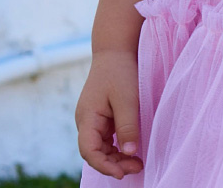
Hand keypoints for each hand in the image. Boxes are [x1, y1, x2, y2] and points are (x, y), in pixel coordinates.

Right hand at [76, 50, 143, 178]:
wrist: (115, 49)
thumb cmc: (120, 71)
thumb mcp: (127, 98)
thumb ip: (128, 125)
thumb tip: (130, 153)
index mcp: (87, 117)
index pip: (89, 151)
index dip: (104, 165)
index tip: (121, 173)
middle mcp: (86, 121)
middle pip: (95, 152)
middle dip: (114, 163)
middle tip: (137, 167)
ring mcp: (93, 119)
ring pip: (101, 147)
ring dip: (117, 157)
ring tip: (137, 162)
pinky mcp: (102, 116)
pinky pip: (107, 138)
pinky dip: (118, 146)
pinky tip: (131, 149)